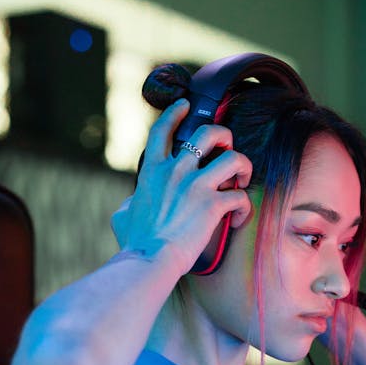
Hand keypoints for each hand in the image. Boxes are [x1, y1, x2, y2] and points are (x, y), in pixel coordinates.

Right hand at [111, 99, 252, 273]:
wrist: (148, 260)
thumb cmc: (135, 243)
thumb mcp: (122, 215)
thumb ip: (131, 201)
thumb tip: (132, 203)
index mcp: (152, 171)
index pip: (163, 130)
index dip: (176, 112)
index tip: (186, 105)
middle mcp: (175, 171)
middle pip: (208, 133)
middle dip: (224, 136)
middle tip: (227, 150)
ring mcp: (195, 186)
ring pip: (233, 157)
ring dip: (242, 166)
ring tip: (241, 179)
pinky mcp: (213, 205)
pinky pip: (240, 196)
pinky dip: (243, 208)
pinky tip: (237, 220)